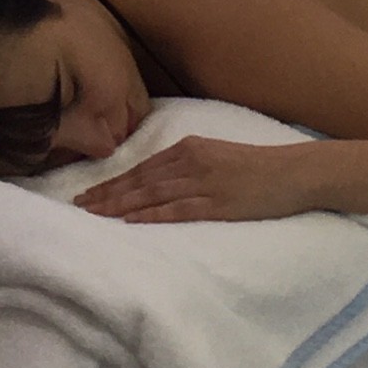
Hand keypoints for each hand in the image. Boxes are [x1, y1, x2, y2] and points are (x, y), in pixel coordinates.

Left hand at [74, 135, 308, 223]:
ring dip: (120, 205)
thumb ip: (187, 163)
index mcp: (190, 146)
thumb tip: (157, 178)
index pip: (143, 167)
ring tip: (94, 214)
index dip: (114, 181)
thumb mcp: (216, 154)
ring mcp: (203, 182)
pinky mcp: (215, 202)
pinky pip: (176, 209)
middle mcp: (191, 160)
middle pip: (141, 180)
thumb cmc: (254, 165)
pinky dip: (151, 214)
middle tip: (78, 206)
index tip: (89, 192)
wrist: (289, 173)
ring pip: (151, 194)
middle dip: (107, 193)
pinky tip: (130, 221)